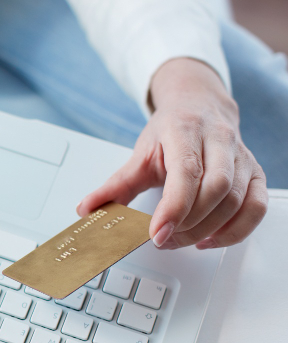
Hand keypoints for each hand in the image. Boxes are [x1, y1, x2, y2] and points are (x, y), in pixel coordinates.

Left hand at [77, 58, 267, 249]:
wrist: (200, 103)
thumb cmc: (171, 129)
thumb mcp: (139, 153)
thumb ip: (115, 185)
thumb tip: (86, 209)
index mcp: (186, 131)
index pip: (187, 173)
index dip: (174, 208)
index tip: (157, 233)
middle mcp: (220, 141)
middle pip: (217, 190)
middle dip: (189, 223)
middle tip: (163, 238)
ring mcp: (242, 157)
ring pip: (237, 201)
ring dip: (207, 230)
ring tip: (179, 240)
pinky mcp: (255, 173)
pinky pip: (256, 208)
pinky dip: (235, 231)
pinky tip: (209, 239)